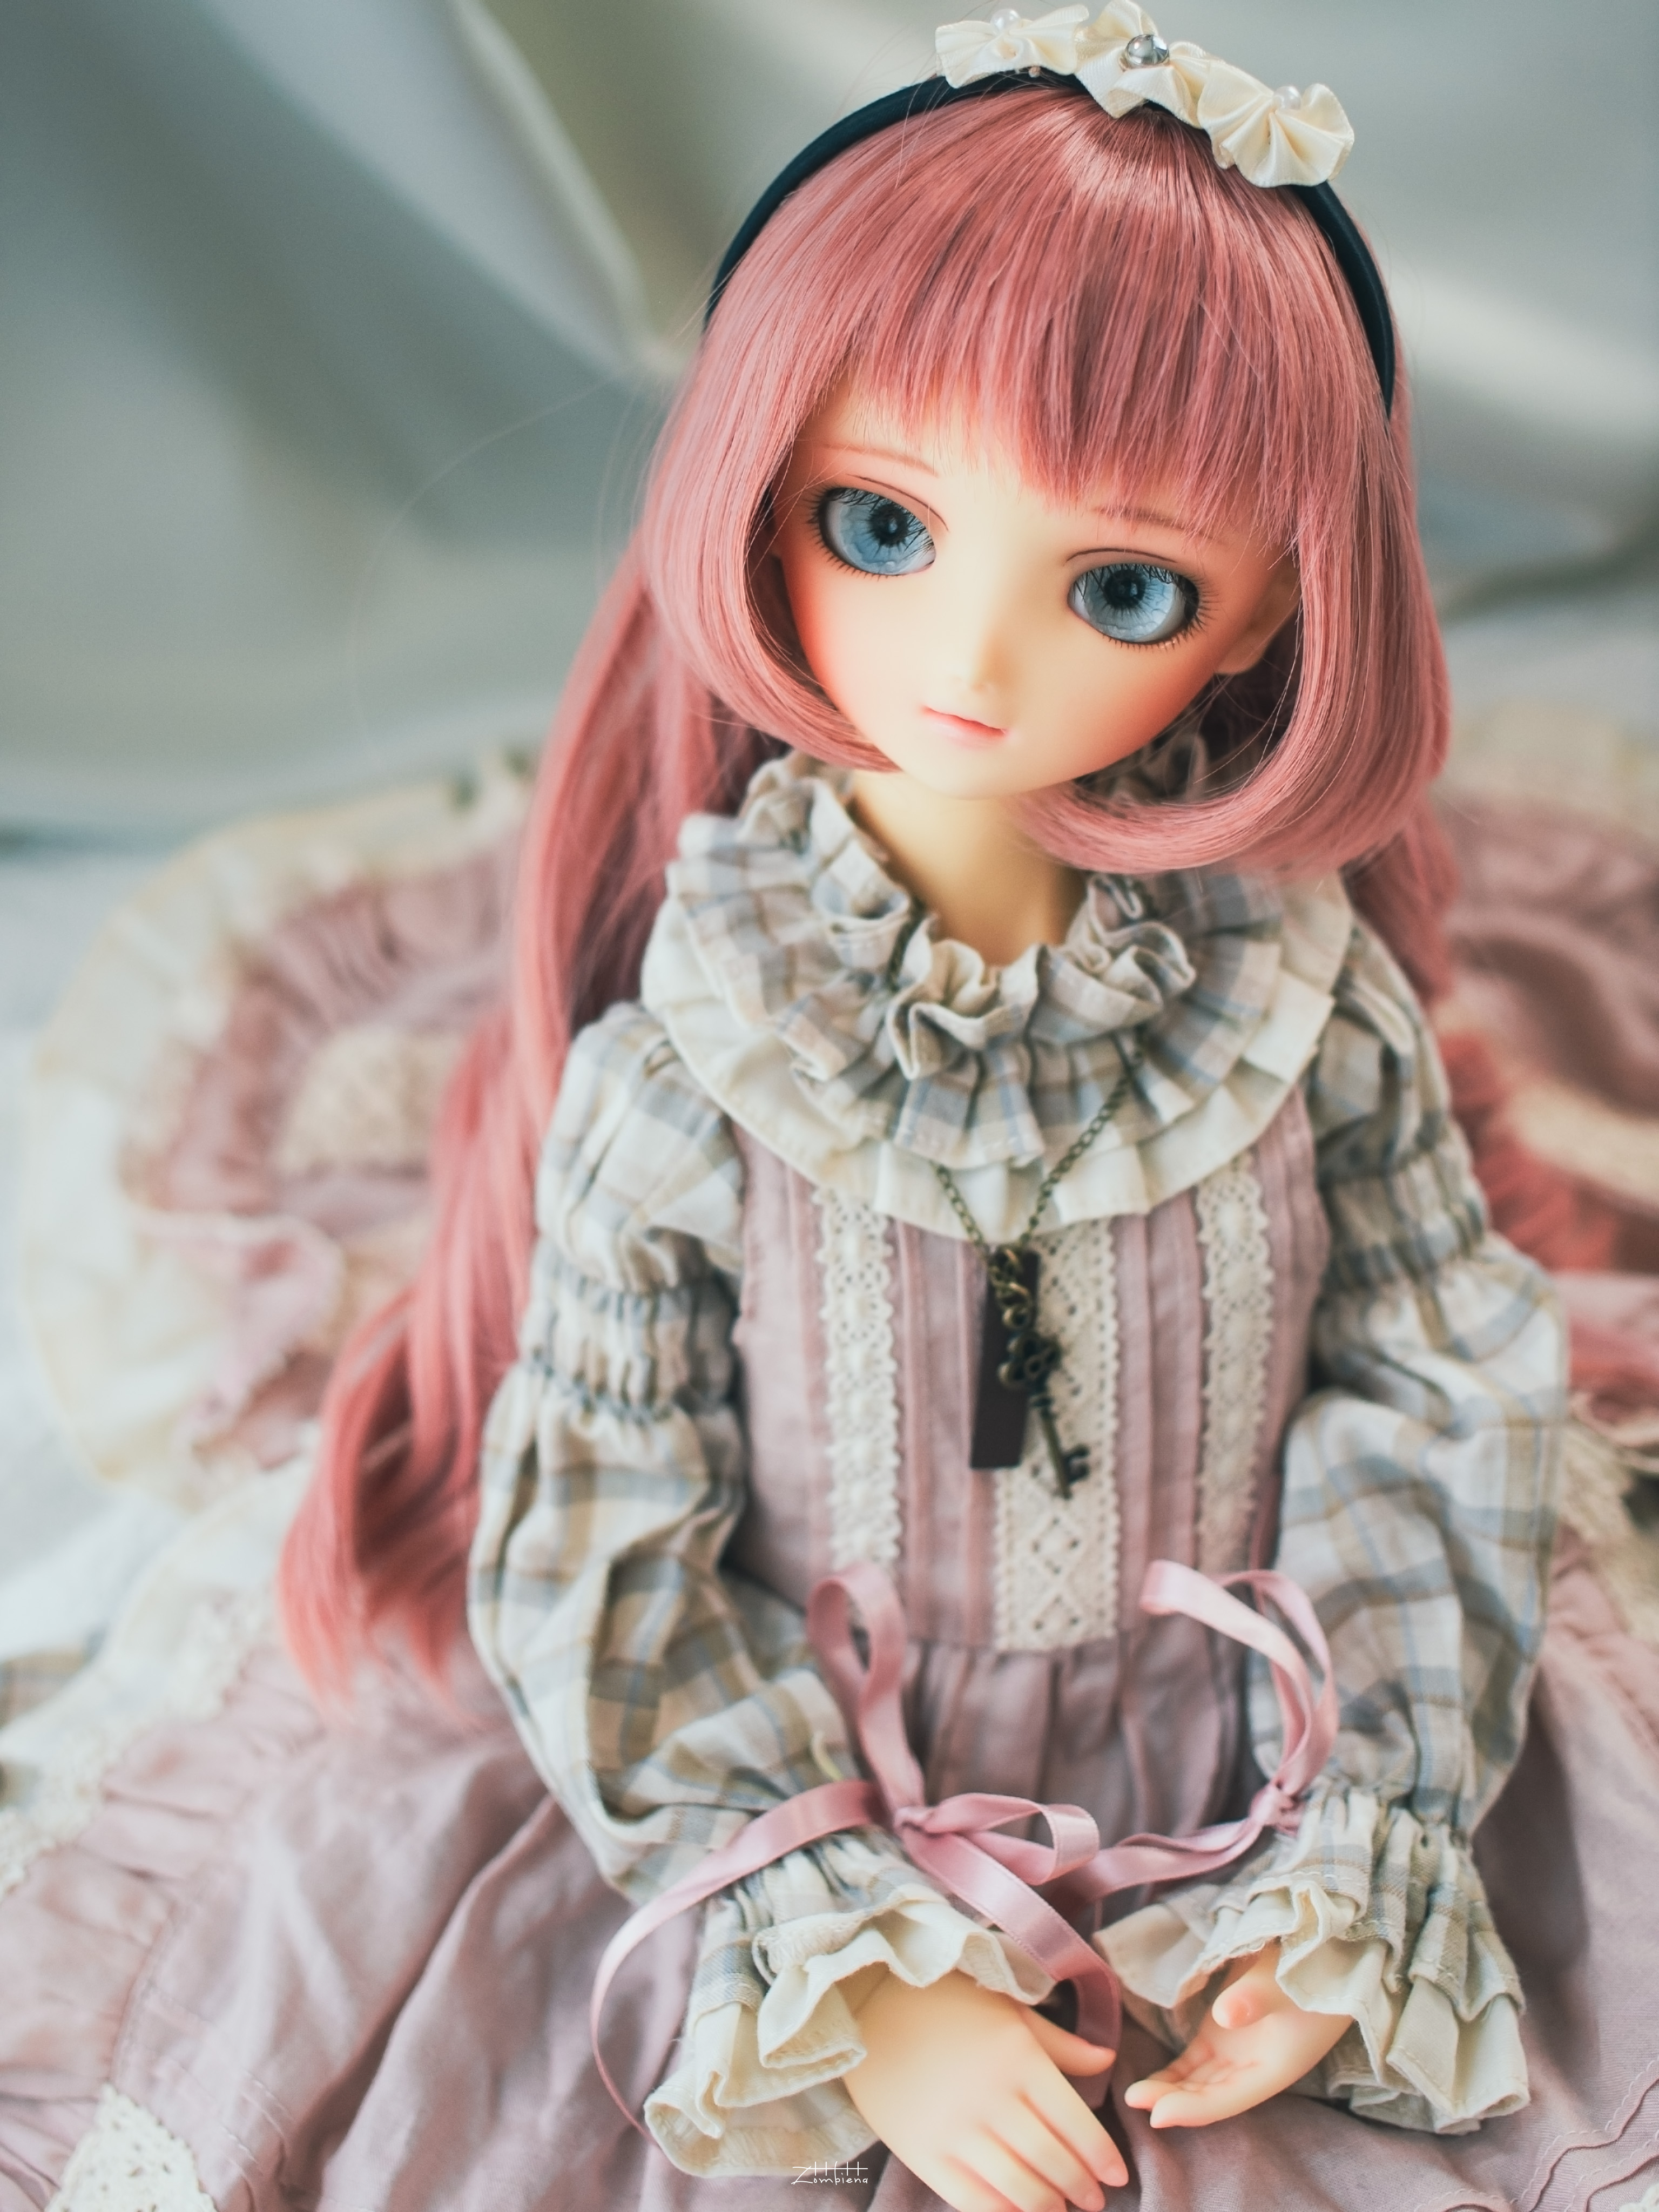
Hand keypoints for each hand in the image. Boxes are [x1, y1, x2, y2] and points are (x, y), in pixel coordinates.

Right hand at [843, 1969, 1125, 2211]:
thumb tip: (1109, 2060)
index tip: (1117, 2174)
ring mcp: (956, 2130)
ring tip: (1060, 2208)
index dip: (1102, 2156)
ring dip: (1047, 2206)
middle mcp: (993, 2098)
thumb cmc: (947, 2003)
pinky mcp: (925, 2153)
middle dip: (1081, 2186)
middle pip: (1052, 2160)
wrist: (869, 2006)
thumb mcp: (1010, 2012)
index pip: (1076, 2123)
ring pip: (1019, 2188)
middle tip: (1094, 2198)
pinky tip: (1017, 2211)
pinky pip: (973, 2199)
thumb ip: (1061, 2043)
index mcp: (1019, 2059)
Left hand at [1121, 1943, 1349, 2128]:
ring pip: (1197, 2082)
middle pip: (1208, 2095)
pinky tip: (1149, 2082)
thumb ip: (1256, 1998)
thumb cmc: (1310, 1971)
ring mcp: (1236, 2052)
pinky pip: (1194, 2062)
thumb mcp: (1285, 1983)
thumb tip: (1224, 2014)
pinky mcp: (1222, 2033)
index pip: (1227, 2099)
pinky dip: (1174, 2073)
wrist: (1323, 1954)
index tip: (1157, 2114)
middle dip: (1172, 2100)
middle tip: (1133, 2099)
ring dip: (1169, 2090)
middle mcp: (1252, 2068)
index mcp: (1273, 2068)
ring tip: (1134, 2094)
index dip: (1193, 2109)